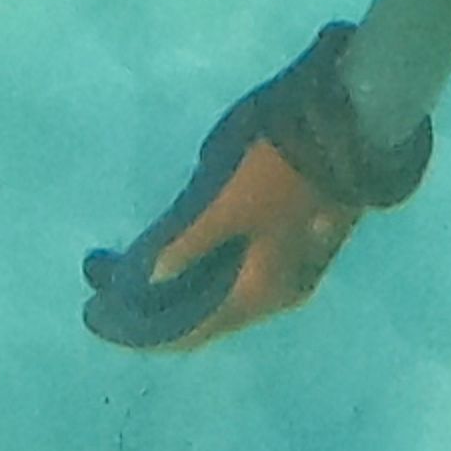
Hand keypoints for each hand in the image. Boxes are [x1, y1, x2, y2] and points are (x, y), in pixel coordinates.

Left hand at [81, 24, 429, 349]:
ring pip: (217, 290)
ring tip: (129, 262)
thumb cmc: (285, 158)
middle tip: (101, 280)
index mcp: (257, 290)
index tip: (92, 312)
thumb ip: (189, 241)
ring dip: (172, 283)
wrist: (358, 120)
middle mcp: (273, 290)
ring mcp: (288, 265)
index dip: (136, 329)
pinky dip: (199, 266)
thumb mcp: (228, 197)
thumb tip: (149, 280)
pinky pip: (234, 268)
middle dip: (147, 304)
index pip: (186, 329)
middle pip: (200, 313)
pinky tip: (179, 244)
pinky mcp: (293, 236)